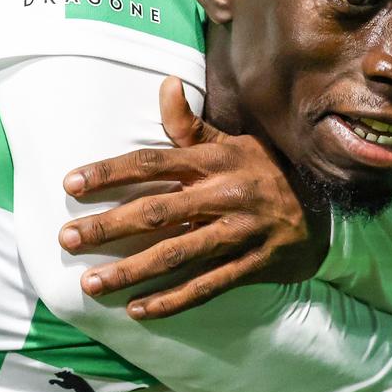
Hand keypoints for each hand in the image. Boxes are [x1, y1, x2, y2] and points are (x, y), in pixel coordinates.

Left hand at [57, 77, 328, 318]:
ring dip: (132, 271)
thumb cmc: (263, 172)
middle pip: (157, 211)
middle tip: (67, 239)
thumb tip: (165, 83)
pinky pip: (207, 286)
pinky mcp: (253, 265)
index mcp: (214, 160)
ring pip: (177, 254)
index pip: (152, 162)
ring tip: (92, 283)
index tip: (71, 183)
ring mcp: (240, 232)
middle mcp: (225, 194)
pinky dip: (172, 300)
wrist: (324, 212)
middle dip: (108, 227)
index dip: (110, 172)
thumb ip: (190, 125)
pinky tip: (137, 309)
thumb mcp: (232, 142)